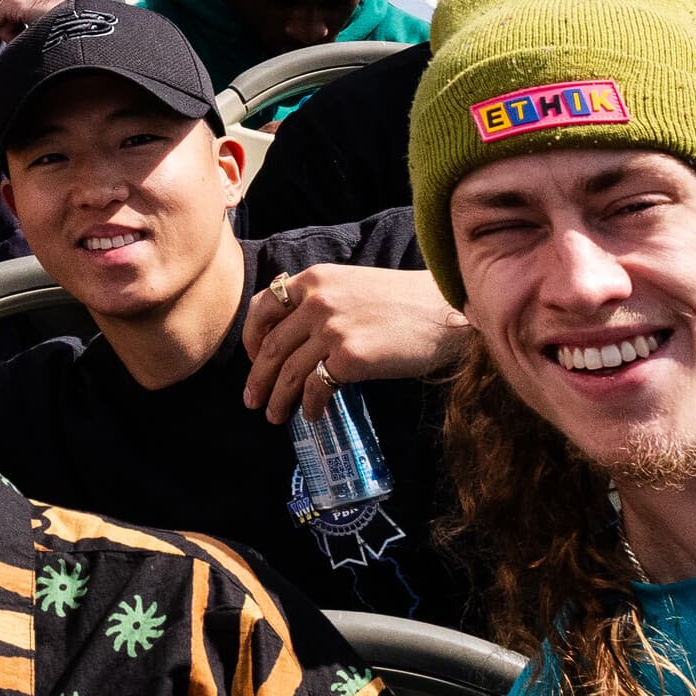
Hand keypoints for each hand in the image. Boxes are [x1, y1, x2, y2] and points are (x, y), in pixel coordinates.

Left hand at [238, 263, 466, 418]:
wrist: (444, 310)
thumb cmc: (404, 302)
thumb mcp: (352, 285)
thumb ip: (321, 301)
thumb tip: (293, 338)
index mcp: (314, 279)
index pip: (262, 308)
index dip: (250, 338)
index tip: (253, 359)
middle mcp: (317, 301)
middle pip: (270, 347)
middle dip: (257, 379)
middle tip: (252, 400)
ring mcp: (332, 329)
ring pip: (288, 372)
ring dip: (277, 400)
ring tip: (275, 416)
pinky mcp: (351, 357)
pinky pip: (315, 388)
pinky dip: (310, 406)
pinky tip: (313, 414)